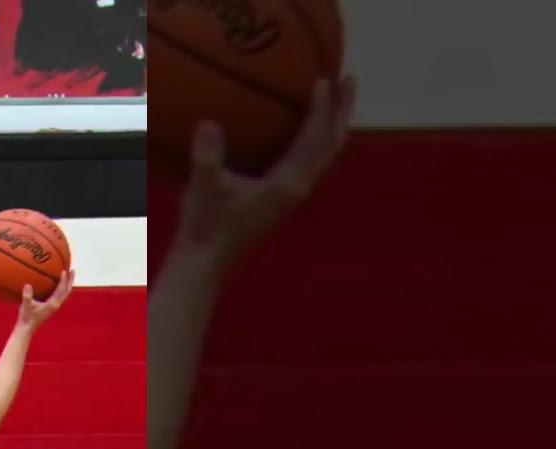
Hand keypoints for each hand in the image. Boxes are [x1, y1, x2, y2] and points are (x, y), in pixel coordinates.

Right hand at [17, 270, 74, 331]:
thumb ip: (27, 296)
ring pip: (64, 293)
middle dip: (70, 281)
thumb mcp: (26, 306)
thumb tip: (27, 285)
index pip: (61, 290)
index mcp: (53, 304)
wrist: (27, 328)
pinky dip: (60, 288)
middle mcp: (56, 305)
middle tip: (72, 270)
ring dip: (66, 284)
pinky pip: (58, 295)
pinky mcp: (51, 307)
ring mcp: (54, 306)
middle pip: (67, 291)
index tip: (64, 271)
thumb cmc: (27, 317)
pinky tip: (55, 283)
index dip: (63, 281)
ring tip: (67, 274)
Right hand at [175, 76, 356, 273]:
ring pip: (323, 154)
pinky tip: (304, 128)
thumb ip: (208, 158)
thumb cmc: (208, 226)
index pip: (314, 140)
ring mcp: (292, 194)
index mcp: (288, 183)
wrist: (206, 261)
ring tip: (335, 98)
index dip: (321, 110)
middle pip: (331, 145)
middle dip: (341, 113)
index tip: (324, 79)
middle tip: (350, 79)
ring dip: (331, 125)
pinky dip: (316, 139)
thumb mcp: (205, 189)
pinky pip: (309, 160)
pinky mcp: (282, 197)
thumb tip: (209, 122)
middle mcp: (298, 187)